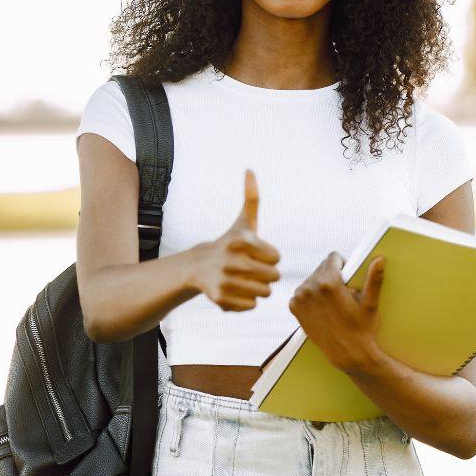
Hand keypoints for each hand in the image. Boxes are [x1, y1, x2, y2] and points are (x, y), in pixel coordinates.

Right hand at [188, 170, 280, 310]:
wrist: (199, 266)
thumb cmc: (230, 243)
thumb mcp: (243, 222)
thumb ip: (251, 197)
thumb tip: (249, 169)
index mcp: (242, 241)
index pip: (277, 258)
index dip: (270, 256)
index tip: (255, 253)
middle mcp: (231, 260)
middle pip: (273, 277)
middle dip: (266, 274)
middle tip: (250, 268)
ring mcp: (224, 280)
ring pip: (264, 293)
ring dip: (258, 288)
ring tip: (243, 279)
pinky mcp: (219, 299)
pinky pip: (251, 306)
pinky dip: (246, 301)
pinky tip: (234, 290)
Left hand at [289, 253, 386, 374]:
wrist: (346, 354)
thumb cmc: (362, 329)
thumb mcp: (371, 303)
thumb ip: (374, 278)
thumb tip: (379, 259)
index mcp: (329, 282)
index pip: (333, 257)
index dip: (344, 265)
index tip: (349, 278)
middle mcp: (310, 288)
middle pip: (322, 267)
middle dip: (333, 275)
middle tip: (344, 294)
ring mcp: (300, 298)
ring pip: (312, 279)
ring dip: (321, 285)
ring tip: (333, 302)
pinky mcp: (294, 308)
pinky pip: (302, 292)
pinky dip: (311, 296)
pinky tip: (322, 308)